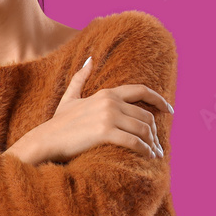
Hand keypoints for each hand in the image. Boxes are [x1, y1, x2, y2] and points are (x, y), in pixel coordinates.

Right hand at [16, 56, 173, 163]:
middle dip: (155, 132)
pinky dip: (145, 150)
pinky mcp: (105, 133)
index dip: (159, 100)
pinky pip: (134, 142)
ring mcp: (108, 117)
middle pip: (146, 115)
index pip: (141, 91)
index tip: (169, 110)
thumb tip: (89, 59)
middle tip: (158, 145)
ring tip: (154, 153)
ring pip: (143, 129)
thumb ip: (80, 78)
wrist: (46, 140)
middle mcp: (110, 102)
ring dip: (152, 143)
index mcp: (106, 93)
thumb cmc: (58, 123)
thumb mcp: (69, 98)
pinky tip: (147, 157)